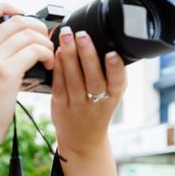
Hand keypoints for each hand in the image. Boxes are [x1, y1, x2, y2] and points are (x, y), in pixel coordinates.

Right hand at [0, 3, 54, 145]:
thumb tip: (20, 49)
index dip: (6, 7)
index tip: (21, 13)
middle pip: (16, 21)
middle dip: (37, 26)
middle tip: (46, 39)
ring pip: (28, 34)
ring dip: (45, 42)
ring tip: (49, 57)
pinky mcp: (5, 72)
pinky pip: (35, 50)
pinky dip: (47, 55)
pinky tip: (49, 65)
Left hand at [51, 28, 126, 156]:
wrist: (83, 140)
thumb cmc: (97, 111)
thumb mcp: (112, 95)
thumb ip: (111, 74)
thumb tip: (105, 41)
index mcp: (113, 96)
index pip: (117, 81)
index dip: (115, 68)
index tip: (112, 53)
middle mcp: (97, 102)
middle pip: (93, 78)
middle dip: (88, 54)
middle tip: (82, 35)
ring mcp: (78, 106)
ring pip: (74, 80)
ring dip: (70, 57)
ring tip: (66, 38)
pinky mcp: (61, 107)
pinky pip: (59, 86)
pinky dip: (58, 69)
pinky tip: (57, 55)